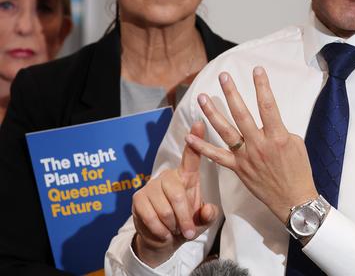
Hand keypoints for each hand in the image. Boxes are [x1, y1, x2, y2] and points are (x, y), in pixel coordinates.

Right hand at [131, 121, 218, 266]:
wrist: (163, 239)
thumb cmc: (186, 223)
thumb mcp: (201, 221)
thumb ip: (208, 215)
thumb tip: (208, 209)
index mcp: (187, 176)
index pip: (191, 156)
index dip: (196, 139)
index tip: (200, 122)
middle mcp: (169, 176)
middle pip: (178, 194)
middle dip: (184, 218)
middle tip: (189, 233)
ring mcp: (152, 185)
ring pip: (165, 209)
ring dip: (172, 226)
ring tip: (175, 231)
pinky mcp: (138, 198)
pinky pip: (151, 216)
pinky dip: (160, 230)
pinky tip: (164, 233)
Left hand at [186, 66, 317, 222]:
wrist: (294, 200)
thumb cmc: (299, 170)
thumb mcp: (295, 144)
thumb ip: (279, 130)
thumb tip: (267, 121)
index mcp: (277, 136)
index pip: (268, 105)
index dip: (262, 85)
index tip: (257, 69)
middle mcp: (259, 145)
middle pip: (242, 114)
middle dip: (232, 93)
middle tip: (223, 77)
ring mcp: (246, 157)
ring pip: (226, 131)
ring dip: (212, 113)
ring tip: (202, 98)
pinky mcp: (238, 169)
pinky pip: (217, 157)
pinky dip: (202, 147)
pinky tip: (189, 137)